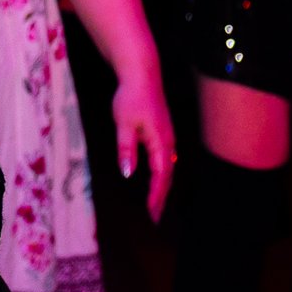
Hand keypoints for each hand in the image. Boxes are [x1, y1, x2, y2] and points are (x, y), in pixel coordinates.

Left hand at [112, 69, 175, 221]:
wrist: (141, 74)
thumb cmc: (131, 97)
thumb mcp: (123, 124)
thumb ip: (126, 148)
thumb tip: (128, 173)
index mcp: (160, 142)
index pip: (161, 176)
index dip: (156, 196)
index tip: (151, 213)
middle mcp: (168, 142)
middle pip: (168, 175)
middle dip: (161, 196)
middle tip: (154, 217)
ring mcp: (168, 137)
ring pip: (168, 167)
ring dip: (162, 186)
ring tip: (155, 204)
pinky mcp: (163, 132)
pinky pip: (165, 158)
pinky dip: (162, 173)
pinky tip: (157, 179)